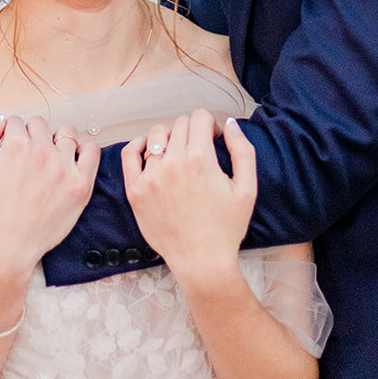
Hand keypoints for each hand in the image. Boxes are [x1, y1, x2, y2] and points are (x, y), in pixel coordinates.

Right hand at [0, 116, 99, 276]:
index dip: (11, 135)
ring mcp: (64, 168)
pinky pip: (92, 152)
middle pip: (40, 125)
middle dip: (31, 135)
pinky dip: (84, 151)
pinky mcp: (81, 185)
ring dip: (57, 141)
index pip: (16, 122)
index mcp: (15, 147)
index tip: (12, 149)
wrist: (7, 250)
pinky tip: (73, 162)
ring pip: (66, 133)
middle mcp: (42, 152)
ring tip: (50, 159)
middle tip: (28, 157)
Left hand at [121, 110, 256, 289]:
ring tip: (178, 156)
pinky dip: (138, 145)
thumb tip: (230, 123)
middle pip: (180, 124)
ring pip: (156, 135)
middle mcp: (173, 163)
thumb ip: (243, 150)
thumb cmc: (226, 227)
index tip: (214, 141)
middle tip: (199, 152)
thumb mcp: (247, 188)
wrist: (202, 261)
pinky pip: (129, 154)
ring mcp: (151, 177)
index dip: (211, 125)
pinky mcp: (135, 191)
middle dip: (193, 132)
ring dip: (169, 138)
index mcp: (200, 159)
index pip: (200, 117)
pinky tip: (149, 150)